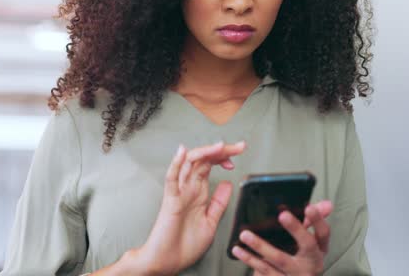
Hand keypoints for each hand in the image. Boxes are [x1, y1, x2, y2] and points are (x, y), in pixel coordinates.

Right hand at [132, 141, 245, 275]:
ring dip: (204, 152)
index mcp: (199, 192)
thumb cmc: (185, 244)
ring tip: (219, 146)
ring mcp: (179, 193)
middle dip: (221, 150)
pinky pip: (172, 179)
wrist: (168, 262)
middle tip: (239, 146)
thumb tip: (228, 183)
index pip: (211, 166)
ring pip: (189, 164)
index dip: (224, 157)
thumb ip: (219, 203)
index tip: (239, 154)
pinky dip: (175, 164)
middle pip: (204, 160)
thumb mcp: (211, 221)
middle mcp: (189, 189)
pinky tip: (182, 152)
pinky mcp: (170, 201)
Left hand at [231, 201, 333, 275]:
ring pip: (279, 260)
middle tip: (283, 215)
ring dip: (261, 246)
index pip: (324, 233)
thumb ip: (312, 222)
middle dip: (296, 229)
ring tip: (246, 234)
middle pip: (307, 245)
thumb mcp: (311, 244)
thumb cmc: (302, 261)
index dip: (318, 220)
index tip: (309, 207)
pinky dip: (250, 260)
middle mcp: (311, 263)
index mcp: (319, 250)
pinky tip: (239, 250)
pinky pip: (264, 271)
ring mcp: (295, 275)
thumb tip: (327, 204)